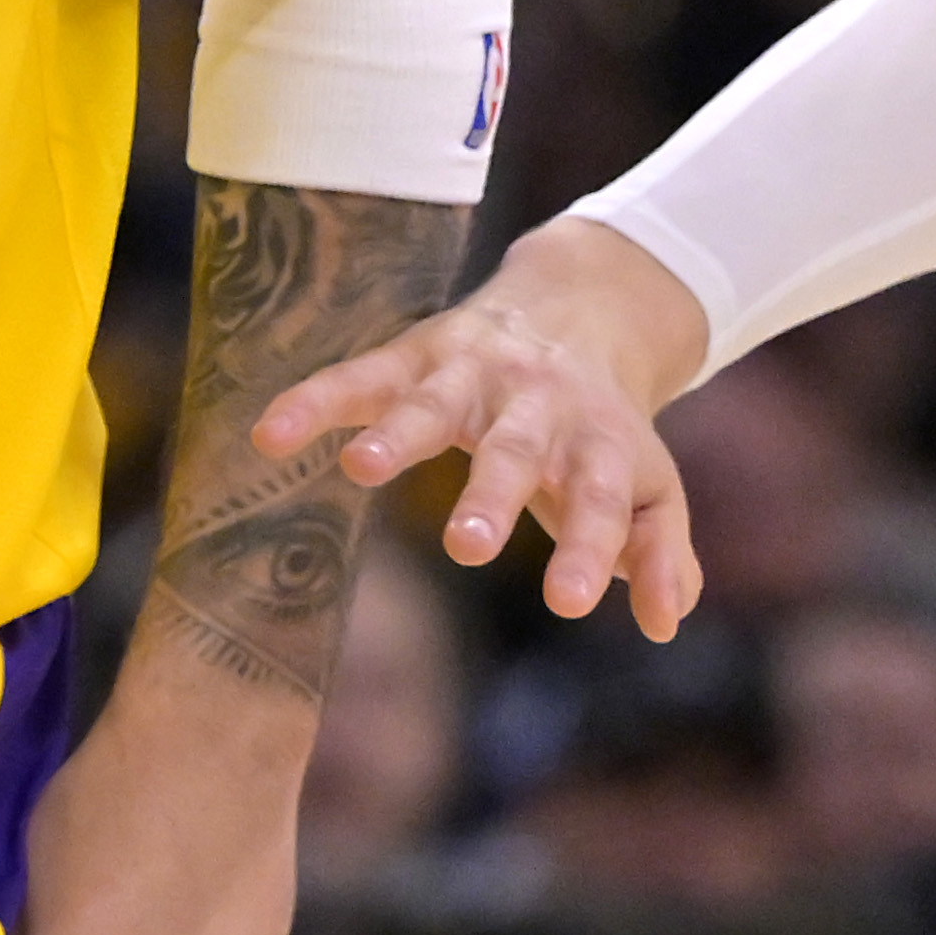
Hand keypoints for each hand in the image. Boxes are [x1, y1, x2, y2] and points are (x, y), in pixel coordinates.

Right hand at [249, 218, 711, 633]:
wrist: (580, 310)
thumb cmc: (603, 430)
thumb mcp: (648, 487)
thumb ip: (660, 554)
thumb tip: (665, 624)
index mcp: (598, 442)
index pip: (599, 499)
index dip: (588, 548)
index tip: (568, 602)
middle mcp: (537, 403)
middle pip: (516, 449)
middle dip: (491, 494)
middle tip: (468, 547)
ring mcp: (472, 375)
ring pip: (434, 403)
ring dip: (399, 434)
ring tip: (359, 470)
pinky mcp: (415, 356)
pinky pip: (359, 376)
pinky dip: (315, 401)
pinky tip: (270, 434)